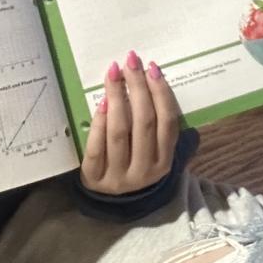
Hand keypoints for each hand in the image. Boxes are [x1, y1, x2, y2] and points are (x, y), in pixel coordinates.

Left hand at [81, 51, 180, 194]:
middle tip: (130, 62)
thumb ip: (162, 127)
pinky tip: (102, 102)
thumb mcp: (155, 152)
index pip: (167, 122)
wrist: (111, 200)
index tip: (152, 68)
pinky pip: (97, 146)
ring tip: (114, 74)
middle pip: (144, 123)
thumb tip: (161, 84)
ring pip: (120, 132)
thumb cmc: (136, 164)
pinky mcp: (94, 178)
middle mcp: (144, 171)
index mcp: (165, 162)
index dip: (161, 93)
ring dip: (117, 98)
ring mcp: (119, 177)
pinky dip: (100, 122)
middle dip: (138, 88)